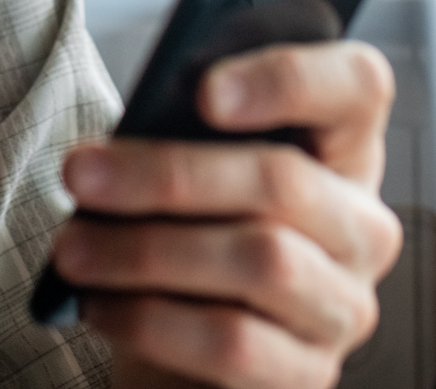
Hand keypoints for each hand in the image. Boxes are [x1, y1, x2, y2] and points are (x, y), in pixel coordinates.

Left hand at [54, 42, 402, 388]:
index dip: (290, 77)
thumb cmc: (187, 238)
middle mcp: (361, 227)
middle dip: (167, 174)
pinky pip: (234, 342)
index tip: (203, 89)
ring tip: (73, 249)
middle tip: (80, 174)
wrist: (183, 355)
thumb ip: (188, 136)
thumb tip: (142, 124)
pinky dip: (152, 319)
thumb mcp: (193, 177)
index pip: (359, 86)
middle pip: (283, 180)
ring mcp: (344, 306)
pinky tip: (101, 306)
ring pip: (261, 261)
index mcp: (343, 150)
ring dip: (147, 251)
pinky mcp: (311, 375)